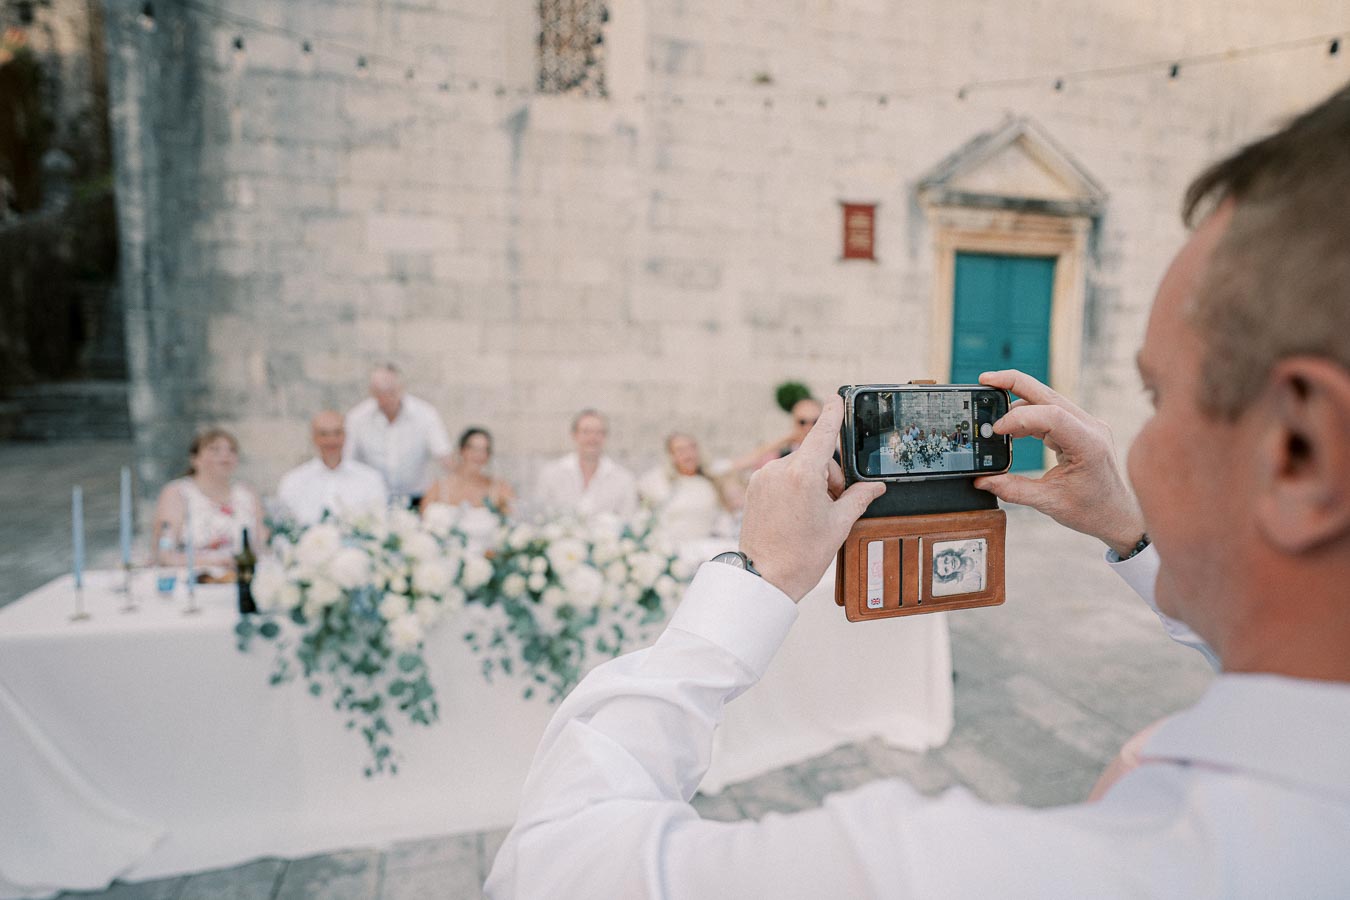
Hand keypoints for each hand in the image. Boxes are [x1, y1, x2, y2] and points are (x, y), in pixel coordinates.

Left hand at [739, 395, 885, 600]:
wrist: (764, 578)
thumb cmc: (800, 556)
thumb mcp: (838, 525)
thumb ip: (858, 498)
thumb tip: (874, 487)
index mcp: (802, 475)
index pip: (822, 434)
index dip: (832, 415)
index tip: (836, 398)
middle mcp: (778, 470)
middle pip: (815, 457)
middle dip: (831, 475)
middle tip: (835, 505)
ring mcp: (763, 478)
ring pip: (798, 467)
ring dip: (813, 482)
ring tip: (816, 514)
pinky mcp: (754, 488)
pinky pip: (782, 477)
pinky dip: (795, 487)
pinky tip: (798, 513)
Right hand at [972, 370, 1144, 555]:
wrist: (1118, 515)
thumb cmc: (1092, 511)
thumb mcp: (1049, 503)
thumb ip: (1013, 490)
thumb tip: (981, 481)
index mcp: (1089, 444)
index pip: (1051, 415)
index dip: (1019, 417)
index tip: (995, 430)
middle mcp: (1091, 427)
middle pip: (1048, 394)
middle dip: (1014, 383)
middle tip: (985, 379)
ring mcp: (1087, 424)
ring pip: (1049, 399)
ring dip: (1019, 401)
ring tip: (993, 414)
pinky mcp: (1080, 428)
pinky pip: (1051, 412)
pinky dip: (1029, 416)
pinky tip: (1012, 428)